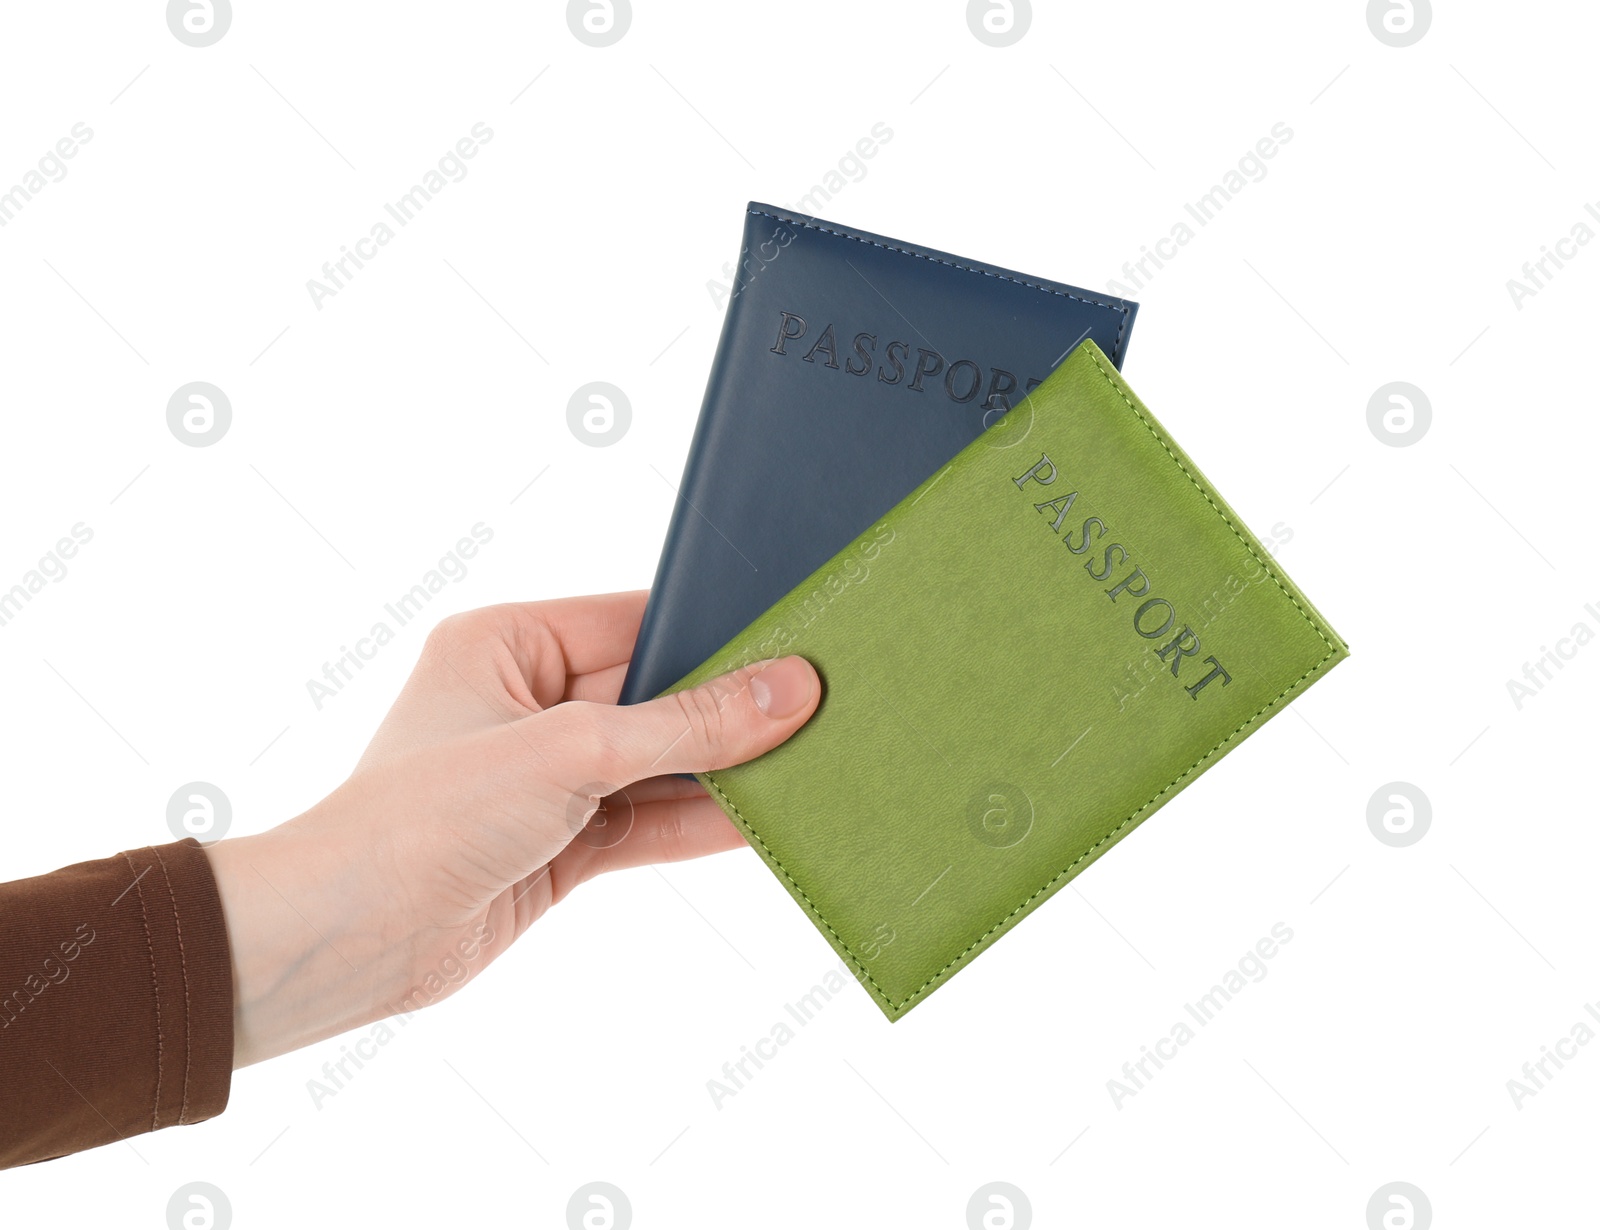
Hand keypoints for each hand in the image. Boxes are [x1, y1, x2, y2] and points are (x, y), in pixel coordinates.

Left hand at [205, 592, 819, 1066]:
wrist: (349, 939)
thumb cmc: (424, 818)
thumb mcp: (571, 752)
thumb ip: (685, 726)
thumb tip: (785, 691)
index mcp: (508, 644)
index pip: (636, 622)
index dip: (716, 635)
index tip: (798, 642)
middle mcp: (528, 702)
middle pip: (657, 695)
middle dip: (731, 709)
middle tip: (823, 705)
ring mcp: (546, 777)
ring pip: (659, 764)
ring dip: (725, 772)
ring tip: (814, 762)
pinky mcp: (560, 842)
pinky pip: (648, 822)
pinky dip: (701, 823)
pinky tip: (767, 819)